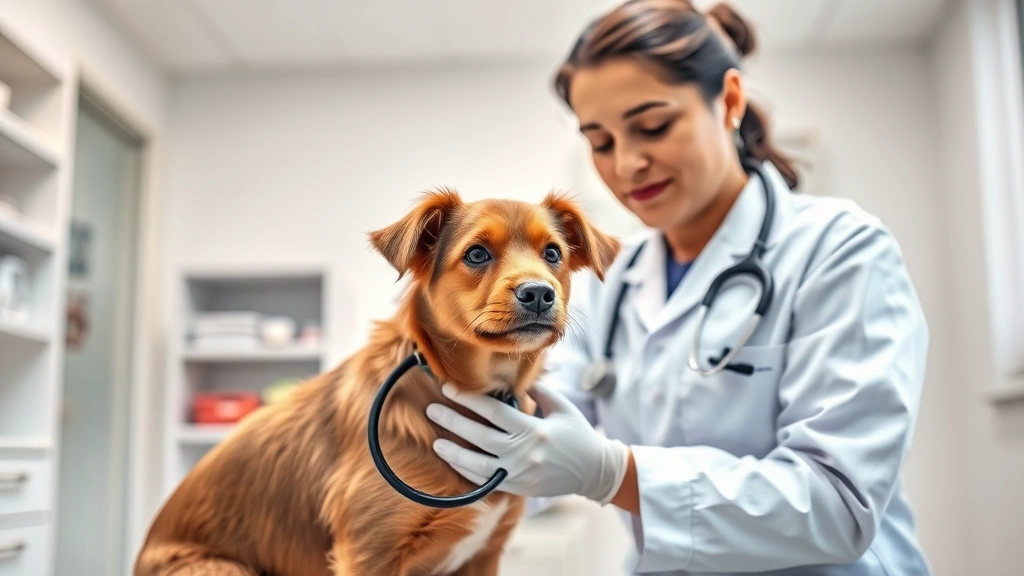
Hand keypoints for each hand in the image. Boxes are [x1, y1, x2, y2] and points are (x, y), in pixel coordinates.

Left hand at [426, 381, 629, 503]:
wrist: (594, 470)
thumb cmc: (578, 433)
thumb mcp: (561, 407)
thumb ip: (537, 391)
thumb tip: (512, 376)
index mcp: (534, 429)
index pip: (494, 411)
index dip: (470, 399)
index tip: (450, 388)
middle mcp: (524, 452)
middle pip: (480, 435)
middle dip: (454, 422)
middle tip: (432, 410)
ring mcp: (520, 473)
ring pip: (479, 464)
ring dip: (455, 453)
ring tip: (436, 443)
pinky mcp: (519, 487)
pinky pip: (487, 481)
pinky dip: (469, 472)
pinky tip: (454, 462)